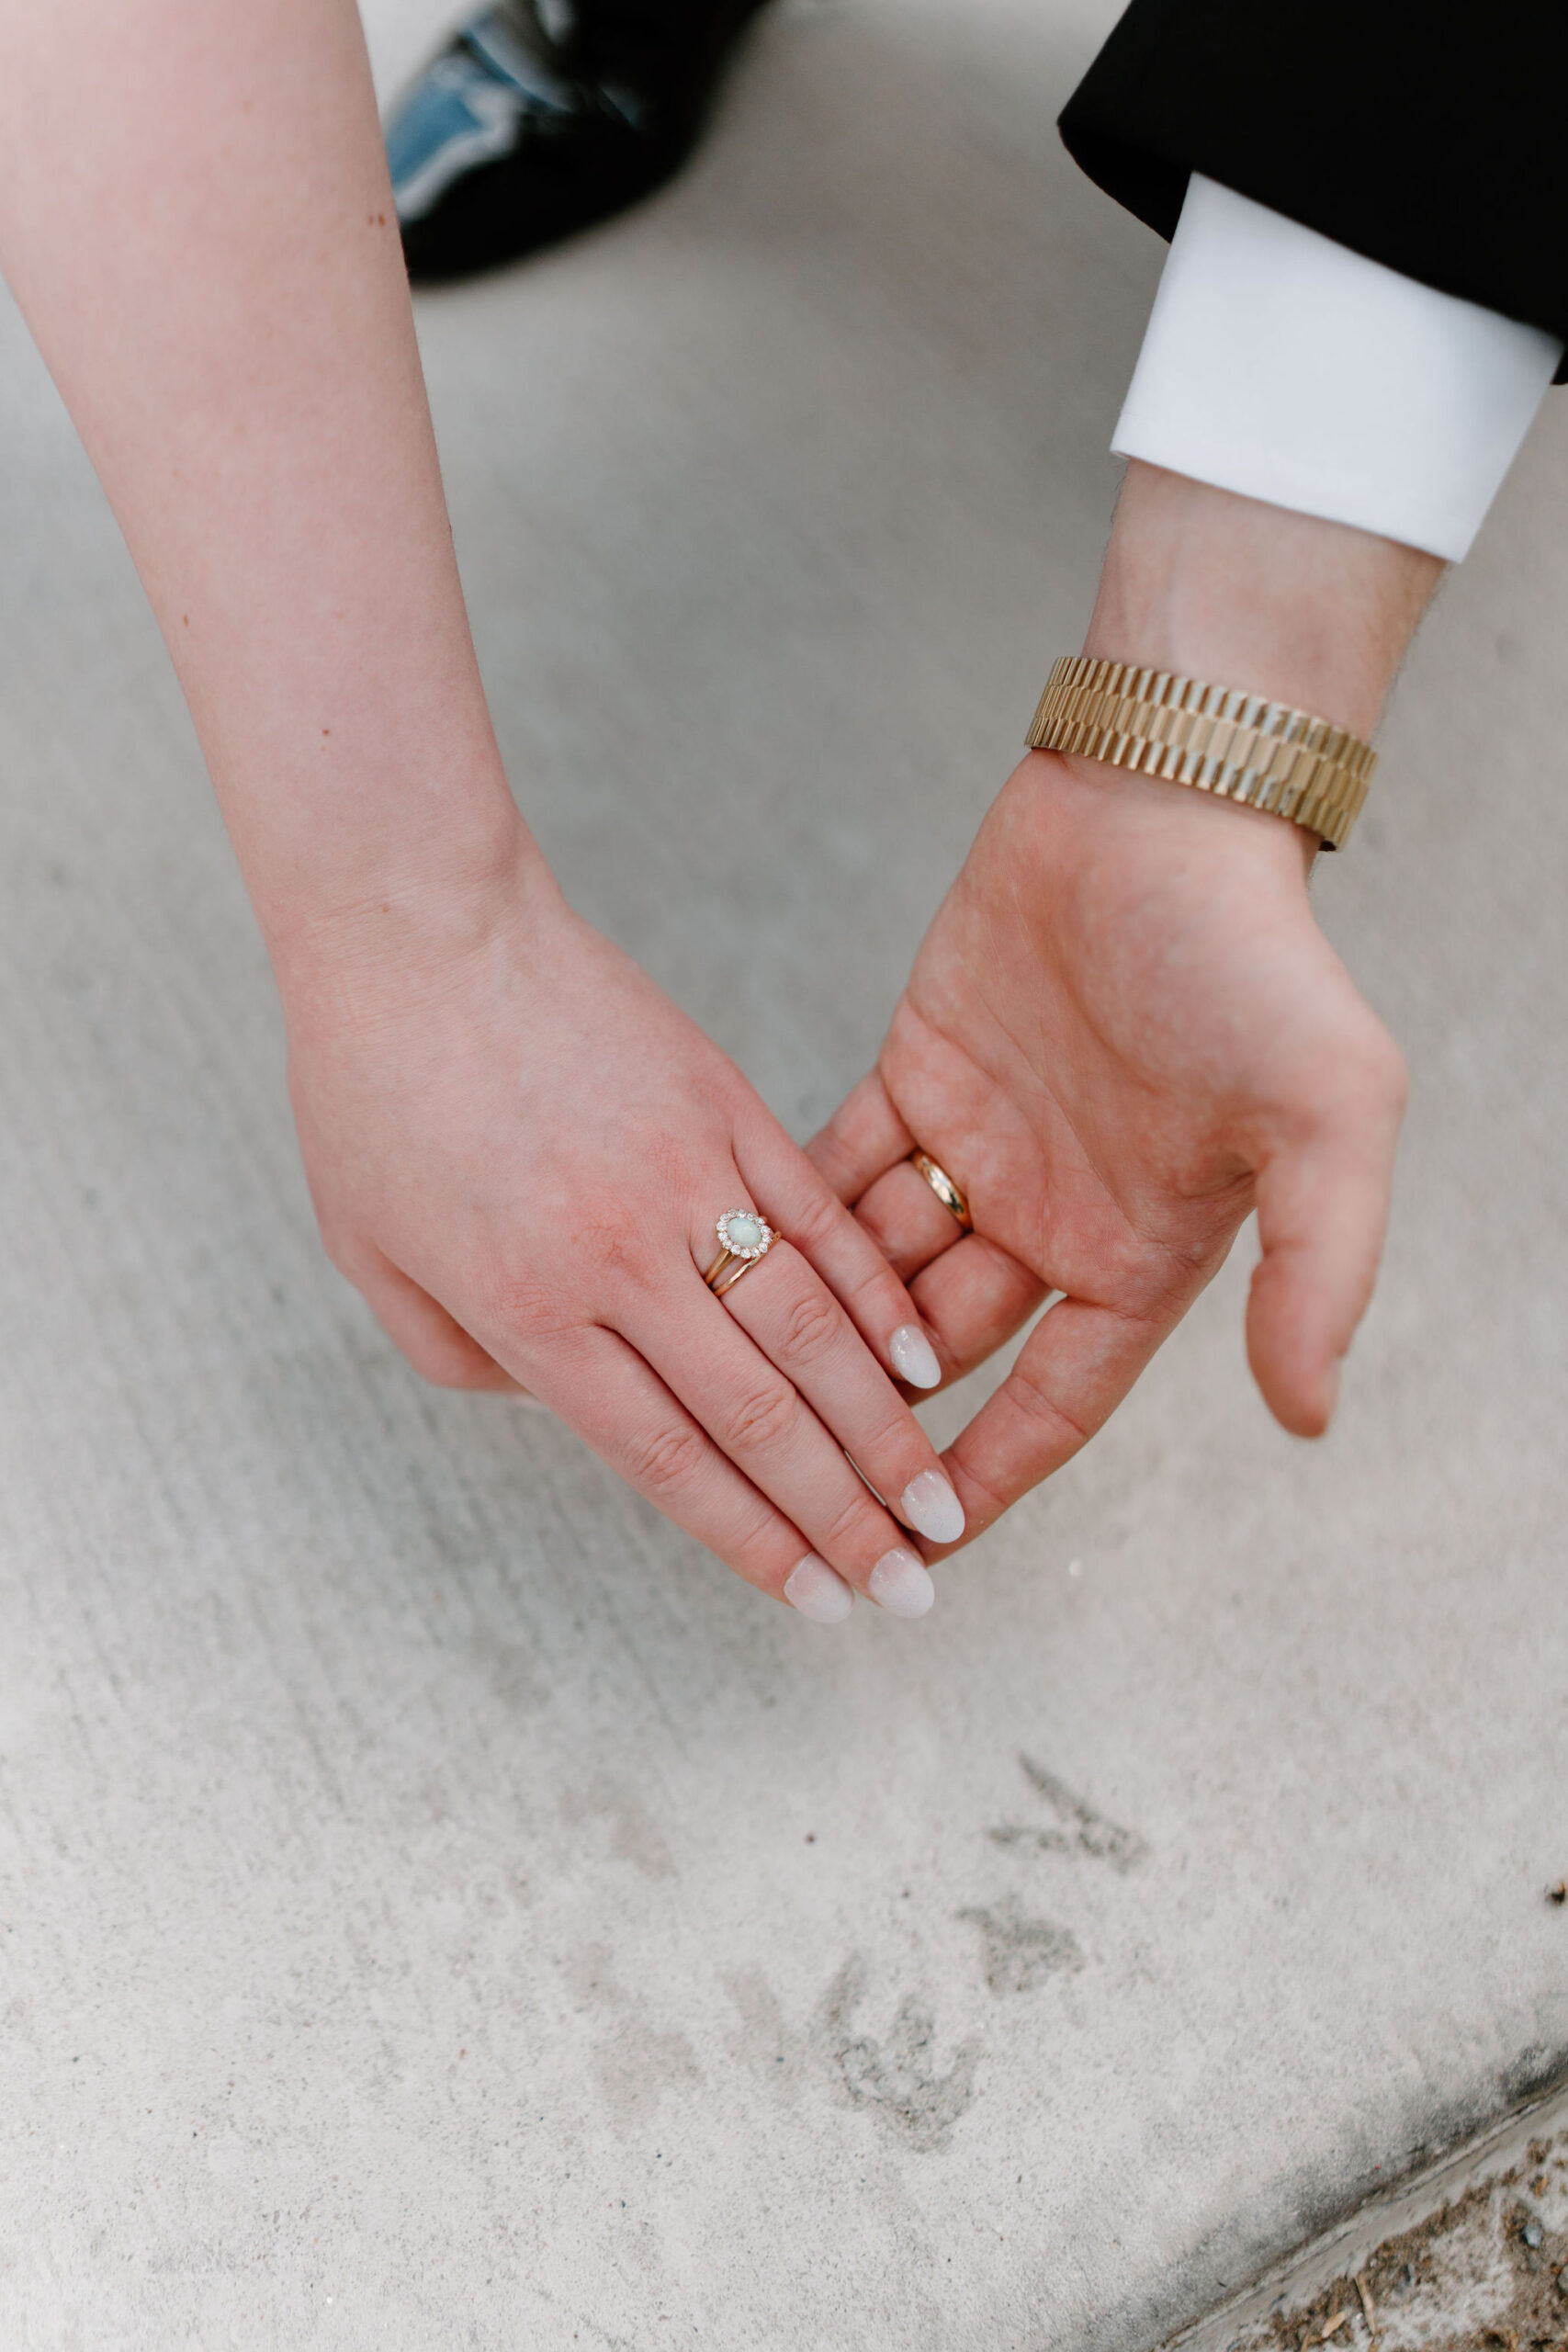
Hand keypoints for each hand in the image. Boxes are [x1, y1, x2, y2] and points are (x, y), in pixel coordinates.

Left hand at [279, 829, 965, 1619]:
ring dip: (884, 1430)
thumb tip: (561, 1406)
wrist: (418, 924)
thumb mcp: (369, 1255)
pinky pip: (823, 1219)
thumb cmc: (375, 1093)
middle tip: (910, 1592)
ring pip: (811, 1329)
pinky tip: (925, 1361)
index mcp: (529, 1308)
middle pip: (759, 1416)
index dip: (753, 1542)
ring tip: (938, 1501)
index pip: (666, 1458)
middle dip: (845, 1519)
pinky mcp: (728, 1105)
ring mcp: (687, 1176)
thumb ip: (464, 1356)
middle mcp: (619, 1257)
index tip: (818, 1603)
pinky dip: (879, 1298)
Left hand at [812, 751, 1406, 1538]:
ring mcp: (981, 1147)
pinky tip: (720, 1272)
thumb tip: (1309, 1417)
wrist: (1164, 803)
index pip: (1048, 1405)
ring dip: (815, 1337)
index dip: (982, 1482)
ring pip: (876, 1274)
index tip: (912, 1560)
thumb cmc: (1260, 959)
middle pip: (945, 1358)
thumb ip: (1315, 1269)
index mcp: (1142, 1251)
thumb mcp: (1328, 1123)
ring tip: (738, 1404)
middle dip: (876, 1432)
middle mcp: (1054, 1217)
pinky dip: (784, 1223)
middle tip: (794, 1502)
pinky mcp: (915, 1072)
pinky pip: (835, 1172)